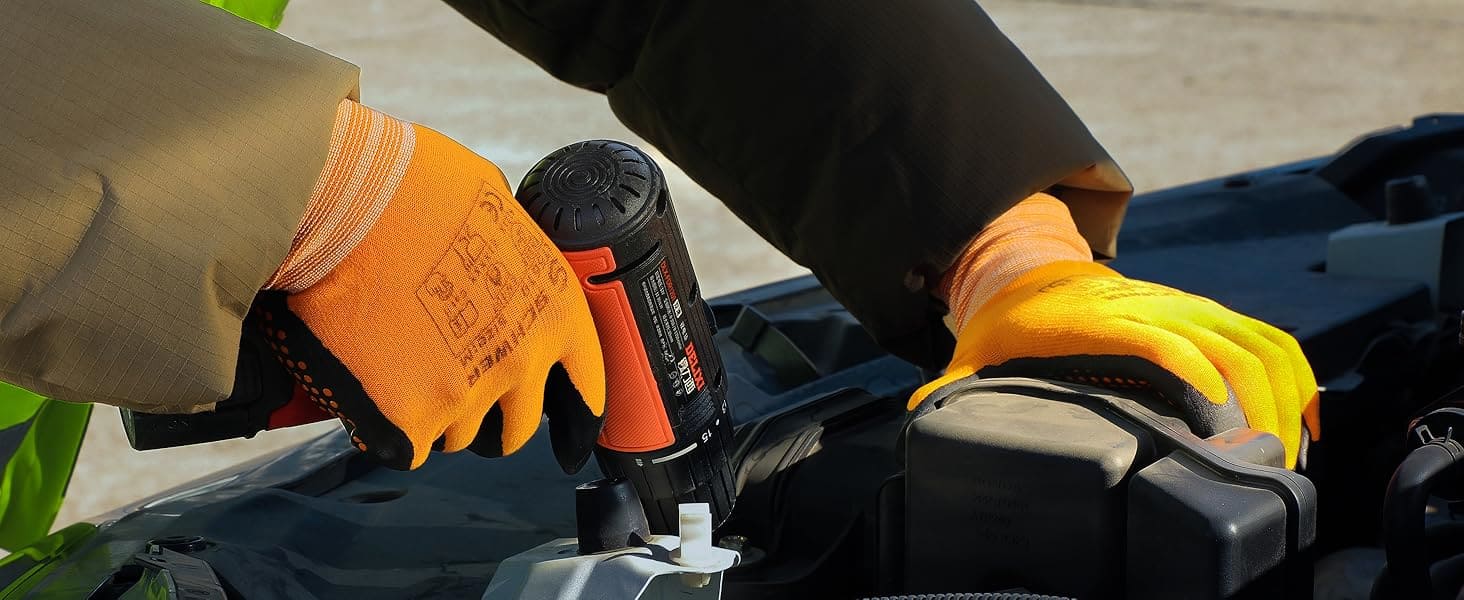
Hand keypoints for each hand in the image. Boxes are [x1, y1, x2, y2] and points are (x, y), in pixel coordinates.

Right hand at [253, 101, 604, 469]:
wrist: (346, 202)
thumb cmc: (412, 185)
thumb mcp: (495, 209)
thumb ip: (508, 258)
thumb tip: (499, 259)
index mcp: (554, 308)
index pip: (587, 387)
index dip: (579, 420)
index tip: (571, 443)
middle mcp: (521, 358)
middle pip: (516, 428)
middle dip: (491, 423)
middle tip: (453, 394)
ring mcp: (466, 394)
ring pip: (455, 435)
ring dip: (430, 414)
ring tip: (394, 364)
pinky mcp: (408, 420)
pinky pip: (401, 446)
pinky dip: (382, 427)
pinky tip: (366, 387)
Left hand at [912, 260, 1319, 467]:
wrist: (1029, 272)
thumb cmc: (1007, 327)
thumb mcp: (974, 354)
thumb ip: (950, 387)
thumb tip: (919, 414)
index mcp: (1098, 321)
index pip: (1166, 344)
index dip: (1202, 386)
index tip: (1221, 442)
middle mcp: (1152, 307)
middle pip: (1228, 350)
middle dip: (1258, 414)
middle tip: (1261, 475)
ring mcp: (1183, 307)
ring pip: (1257, 344)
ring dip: (1284, 401)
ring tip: (1283, 462)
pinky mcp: (1204, 314)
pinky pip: (1267, 337)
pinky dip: (1295, 377)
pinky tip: (1301, 424)